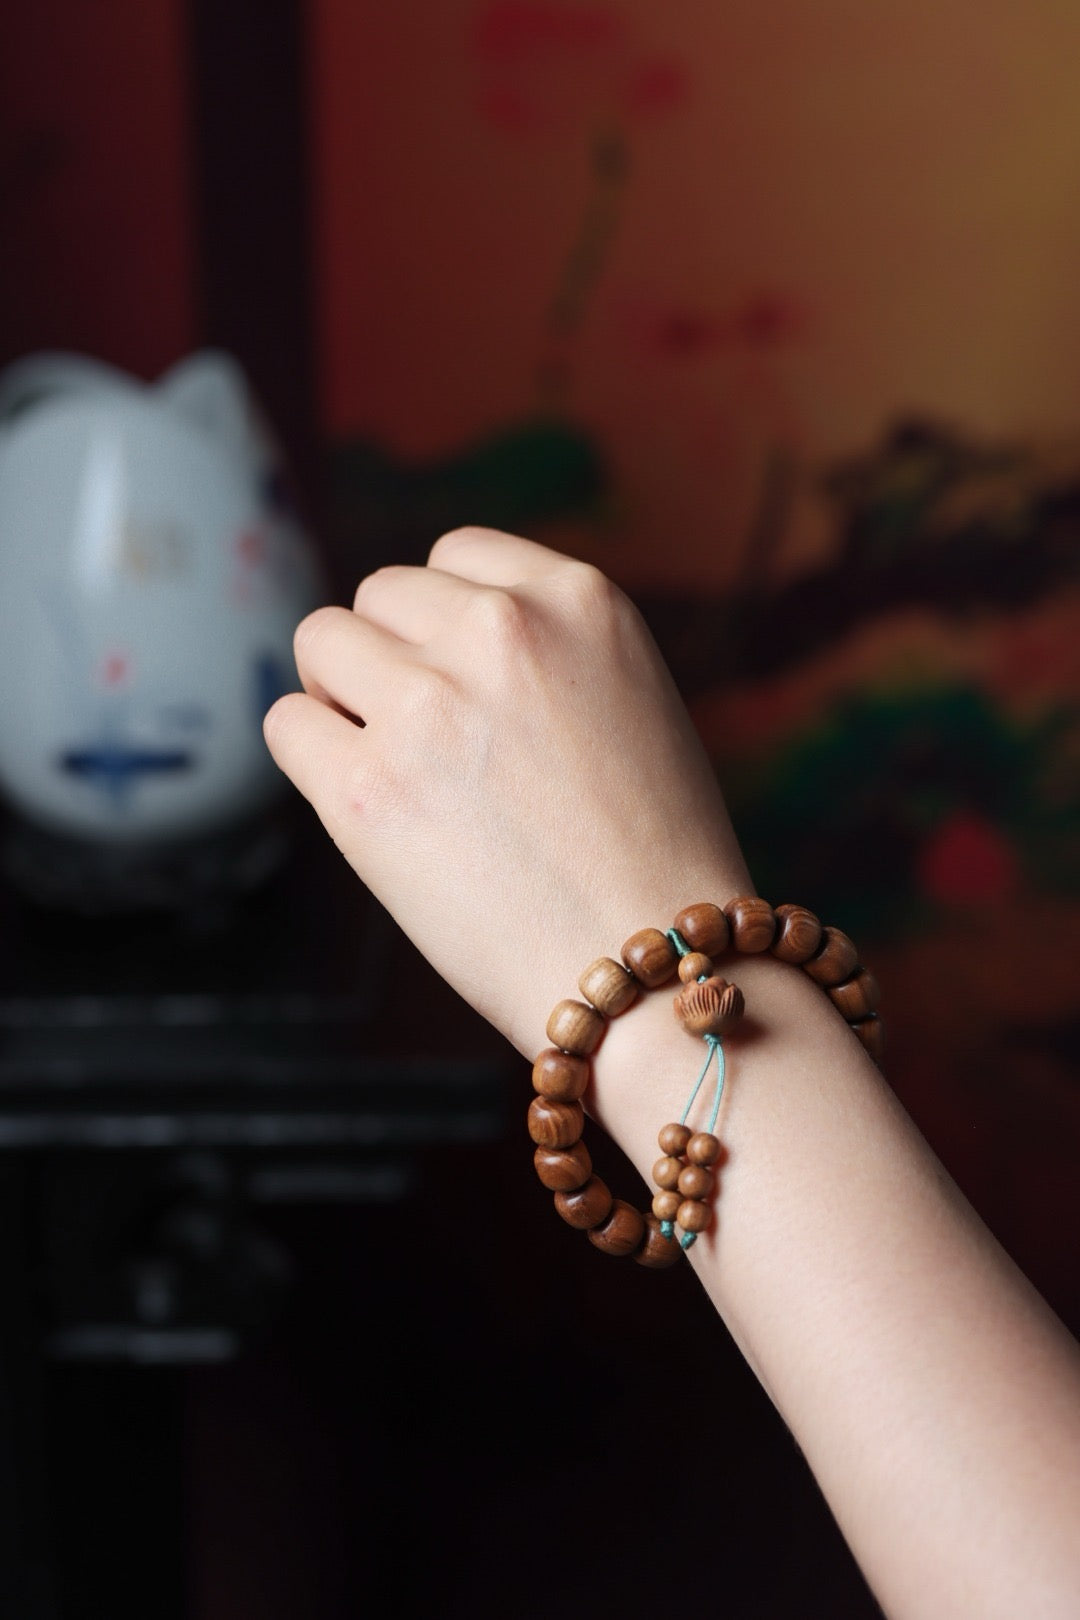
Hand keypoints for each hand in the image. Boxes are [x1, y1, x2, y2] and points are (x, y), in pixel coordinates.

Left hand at [264, 528, 749, 1053]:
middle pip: (380, 595)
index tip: (451, 674)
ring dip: (339, 695)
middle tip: (418, 736)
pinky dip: (311, 757)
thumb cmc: (652, 859)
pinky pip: (287, 726)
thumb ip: (544, 654)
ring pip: (320, 641)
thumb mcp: (631, 703)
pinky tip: (363, 804)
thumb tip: (429, 644)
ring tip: (388, 765)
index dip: (440, 621)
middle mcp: (501, 631)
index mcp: (581, 599)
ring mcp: (429, 706)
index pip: (456, 556)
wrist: (655, 972)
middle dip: (389, 657)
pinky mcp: (366, 790)